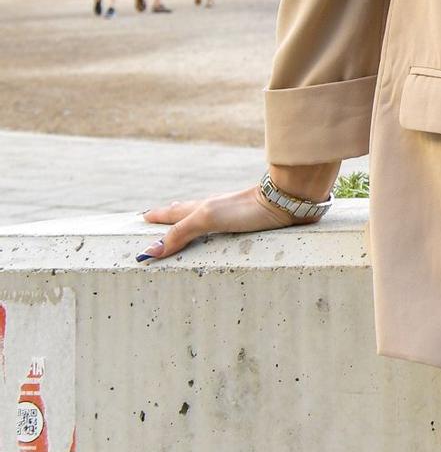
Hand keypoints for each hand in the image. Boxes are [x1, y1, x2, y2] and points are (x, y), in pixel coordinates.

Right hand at [138, 166, 333, 260]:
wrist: (287, 200)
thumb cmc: (247, 207)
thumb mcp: (208, 218)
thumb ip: (181, 232)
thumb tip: (151, 251)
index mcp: (203, 208)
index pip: (174, 214)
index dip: (158, 216)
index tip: (142, 216)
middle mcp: (217, 209)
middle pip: (189, 212)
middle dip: (172, 215)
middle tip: (158, 216)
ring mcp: (234, 214)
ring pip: (208, 217)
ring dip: (194, 220)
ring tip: (187, 222)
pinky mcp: (252, 222)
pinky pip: (227, 226)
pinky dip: (217, 228)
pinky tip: (226, 229)